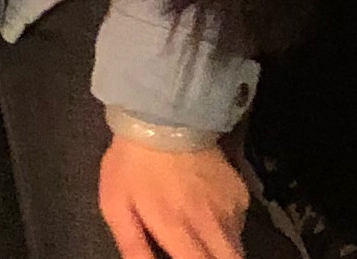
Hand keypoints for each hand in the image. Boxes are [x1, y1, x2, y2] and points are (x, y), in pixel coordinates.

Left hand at [98, 135, 248, 258]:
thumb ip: (133, 247)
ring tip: (197, 229)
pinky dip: (226, 223)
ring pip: (236, 244)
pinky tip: (206, 207)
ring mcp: (230, 205)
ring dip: (220, 246)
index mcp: (179, 230)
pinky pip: (239, 219)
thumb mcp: (116, 206)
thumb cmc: (132, 163)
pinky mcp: (240, 188)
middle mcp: (211, 223)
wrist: (162, 112)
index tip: (187, 256)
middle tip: (197, 251)